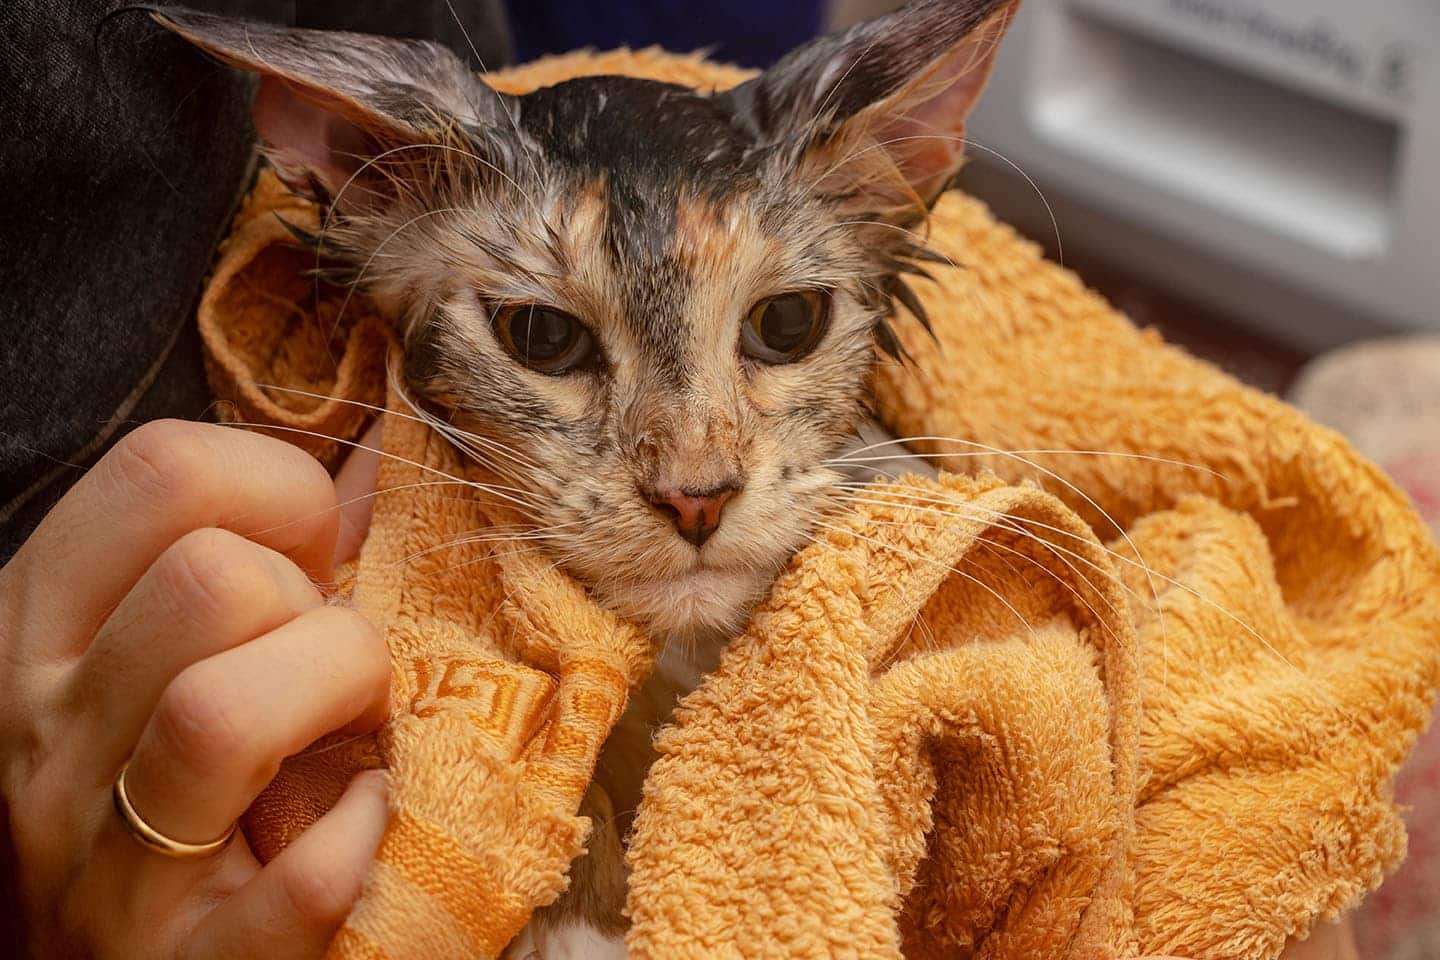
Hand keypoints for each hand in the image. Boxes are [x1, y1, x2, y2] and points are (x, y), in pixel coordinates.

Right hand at [0, 419, 387, 958]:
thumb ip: (267, 545)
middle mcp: (43, 737)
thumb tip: (388, 447)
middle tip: (331, 663)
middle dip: (320, 606)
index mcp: (38, 628)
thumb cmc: (144, 787)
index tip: (313, 556)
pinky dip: (358, 840)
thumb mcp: (154, 650)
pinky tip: (364, 821)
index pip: (162, 469)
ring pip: (226, 714)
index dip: (282, 490)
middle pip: (212, 582)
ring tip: (352, 731)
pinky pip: (298, 886)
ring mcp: (104, 865)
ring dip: (339, 698)